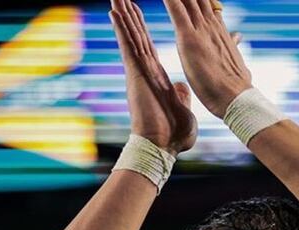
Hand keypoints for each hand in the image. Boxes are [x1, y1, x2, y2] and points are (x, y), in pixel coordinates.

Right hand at [109, 0, 195, 153]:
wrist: (162, 147)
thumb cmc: (173, 137)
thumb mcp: (184, 111)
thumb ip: (181, 96)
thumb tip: (182, 86)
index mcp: (158, 79)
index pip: (149, 48)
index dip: (142, 29)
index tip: (137, 13)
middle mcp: (145, 72)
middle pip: (137, 37)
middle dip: (130, 16)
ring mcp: (139, 72)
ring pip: (131, 36)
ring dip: (124, 15)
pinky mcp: (135, 74)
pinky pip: (127, 46)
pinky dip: (121, 28)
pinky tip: (114, 11)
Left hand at [161, 0, 251, 117]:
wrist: (237, 98)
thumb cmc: (235, 86)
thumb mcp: (235, 58)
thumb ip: (232, 44)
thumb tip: (237, 36)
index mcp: (218, 30)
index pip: (206, 4)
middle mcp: (210, 25)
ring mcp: (200, 30)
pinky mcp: (189, 38)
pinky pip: (176, 10)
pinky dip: (169, 0)